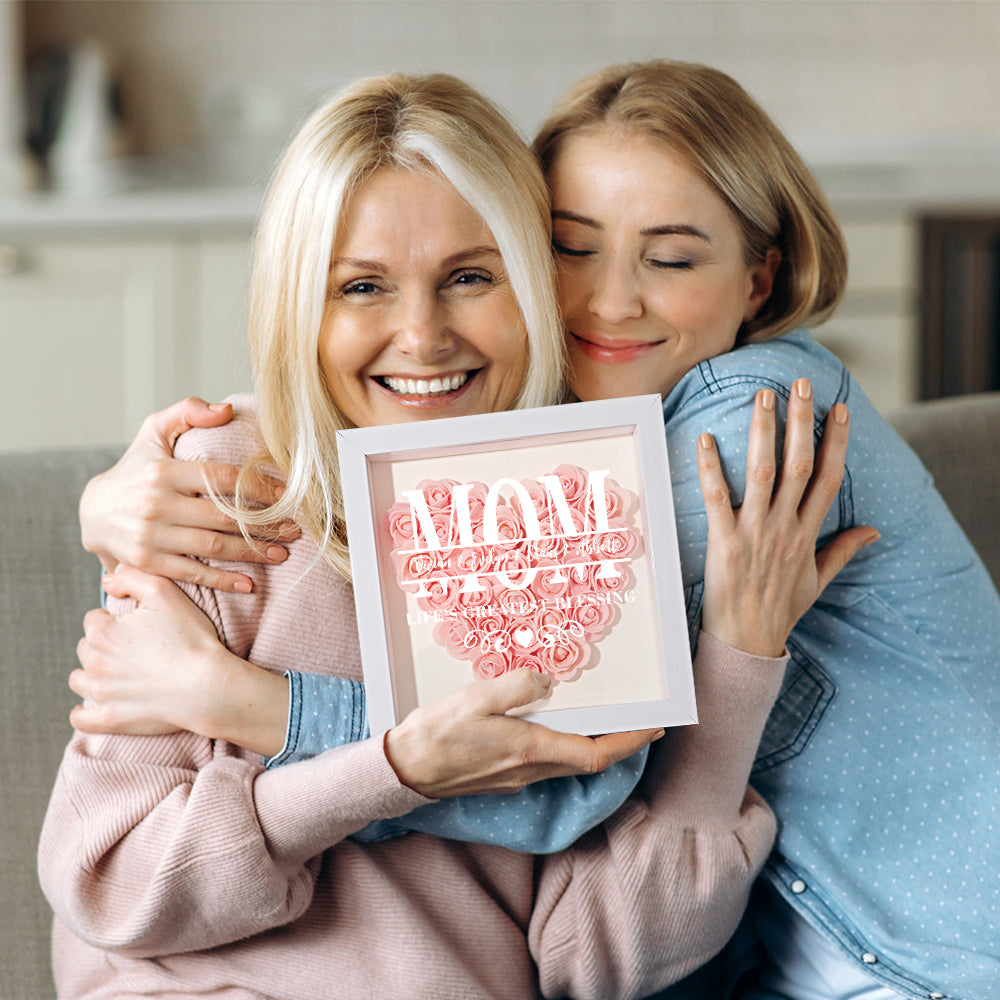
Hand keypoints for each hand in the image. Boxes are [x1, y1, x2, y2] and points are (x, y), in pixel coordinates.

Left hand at [70, 565, 288, 755]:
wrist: (208, 685)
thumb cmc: (190, 637)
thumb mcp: (165, 592)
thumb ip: (131, 577)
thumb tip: (108, 580)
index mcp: (103, 632)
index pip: (94, 620)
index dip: (115, 620)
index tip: (138, 627)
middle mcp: (95, 663)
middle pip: (87, 649)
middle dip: (104, 646)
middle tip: (135, 648)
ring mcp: (100, 694)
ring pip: (81, 680)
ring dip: (94, 674)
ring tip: (121, 673)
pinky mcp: (110, 719)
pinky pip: (81, 718)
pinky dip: (86, 712)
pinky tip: (100, 703)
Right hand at [79, 397, 299, 592]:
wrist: (93, 512)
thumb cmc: (135, 468)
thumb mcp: (153, 432)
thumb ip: (187, 412)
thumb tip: (226, 410)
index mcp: (163, 471)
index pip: (223, 479)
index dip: (260, 487)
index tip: (289, 495)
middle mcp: (156, 504)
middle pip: (224, 516)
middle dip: (266, 524)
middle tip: (295, 529)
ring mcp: (150, 536)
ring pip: (213, 546)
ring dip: (253, 552)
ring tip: (282, 552)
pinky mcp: (148, 563)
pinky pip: (192, 574)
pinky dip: (223, 581)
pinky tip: (250, 584)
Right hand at [384, 670, 662, 798]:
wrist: (404, 772)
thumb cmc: (436, 735)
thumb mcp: (474, 698)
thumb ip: (516, 686)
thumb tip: (547, 681)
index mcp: (529, 749)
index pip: (596, 753)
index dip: (630, 741)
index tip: (655, 726)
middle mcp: (530, 769)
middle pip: (590, 760)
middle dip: (622, 742)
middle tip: (643, 722)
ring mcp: (518, 776)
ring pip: (570, 762)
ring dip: (596, 744)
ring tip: (608, 719)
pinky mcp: (505, 776)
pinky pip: (549, 761)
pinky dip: (567, 745)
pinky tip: (559, 726)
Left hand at [696, 378, 878, 657]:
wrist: (747, 642)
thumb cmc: (779, 611)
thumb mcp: (817, 580)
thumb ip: (843, 550)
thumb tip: (874, 530)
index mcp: (807, 533)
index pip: (828, 478)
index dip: (835, 442)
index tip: (840, 409)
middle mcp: (784, 527)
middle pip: (799, 465)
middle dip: (801, 422)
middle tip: (798, 384)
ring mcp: (755, 533)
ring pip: (764, 473)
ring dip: (764, 434)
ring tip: (762, 397)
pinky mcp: (724, 543)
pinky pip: (717, 499)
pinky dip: (711, 469)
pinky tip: (704, 439)